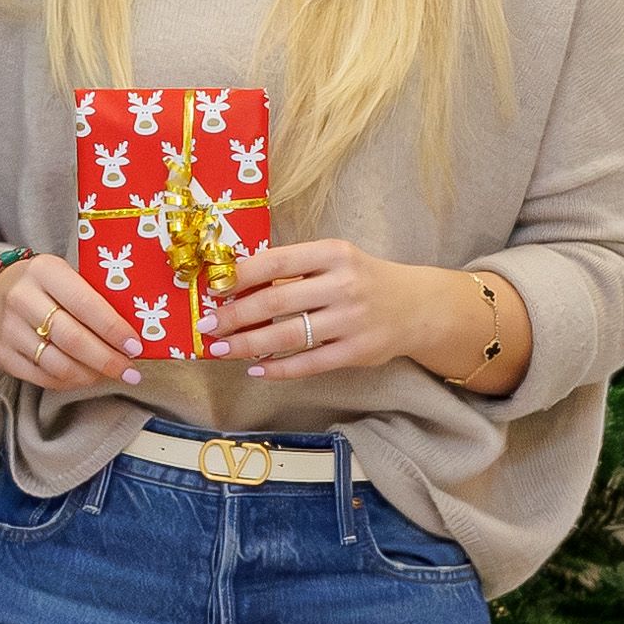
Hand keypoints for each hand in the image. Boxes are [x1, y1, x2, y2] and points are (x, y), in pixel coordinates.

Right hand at [0, 248, 165, 394]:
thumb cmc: (46, 284)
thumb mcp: (66, 275)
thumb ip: (94, 296)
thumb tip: (136, 331)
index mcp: (44, 271)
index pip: (85, 304)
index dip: (113, 329)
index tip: (135, 346)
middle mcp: (22, 299)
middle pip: (72, 339)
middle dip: (107, 359)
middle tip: (130, 371)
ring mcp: (9, 329)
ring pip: (58, 364)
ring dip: (91, 375)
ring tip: (111, 375)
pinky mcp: (4, 355)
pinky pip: (43, 378)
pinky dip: (71, 382)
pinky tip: (87, 377)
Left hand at [210, 240, 525, 390]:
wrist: (417, 306)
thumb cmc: (363, 280)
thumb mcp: (335, 261)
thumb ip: (295, 269)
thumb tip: (234, 282)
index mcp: (334, 253)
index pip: (276, 262)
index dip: (239, 276)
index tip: (211, 288)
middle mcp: (343, 284)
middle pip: (275, 302)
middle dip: (234, 316)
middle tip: (207, 325)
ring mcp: (351, 320)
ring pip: (287, 336)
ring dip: (247, 345)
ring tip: (220, 349)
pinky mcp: (357, 352)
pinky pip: (308, 364)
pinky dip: (277, 369)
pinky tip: (254, 369)